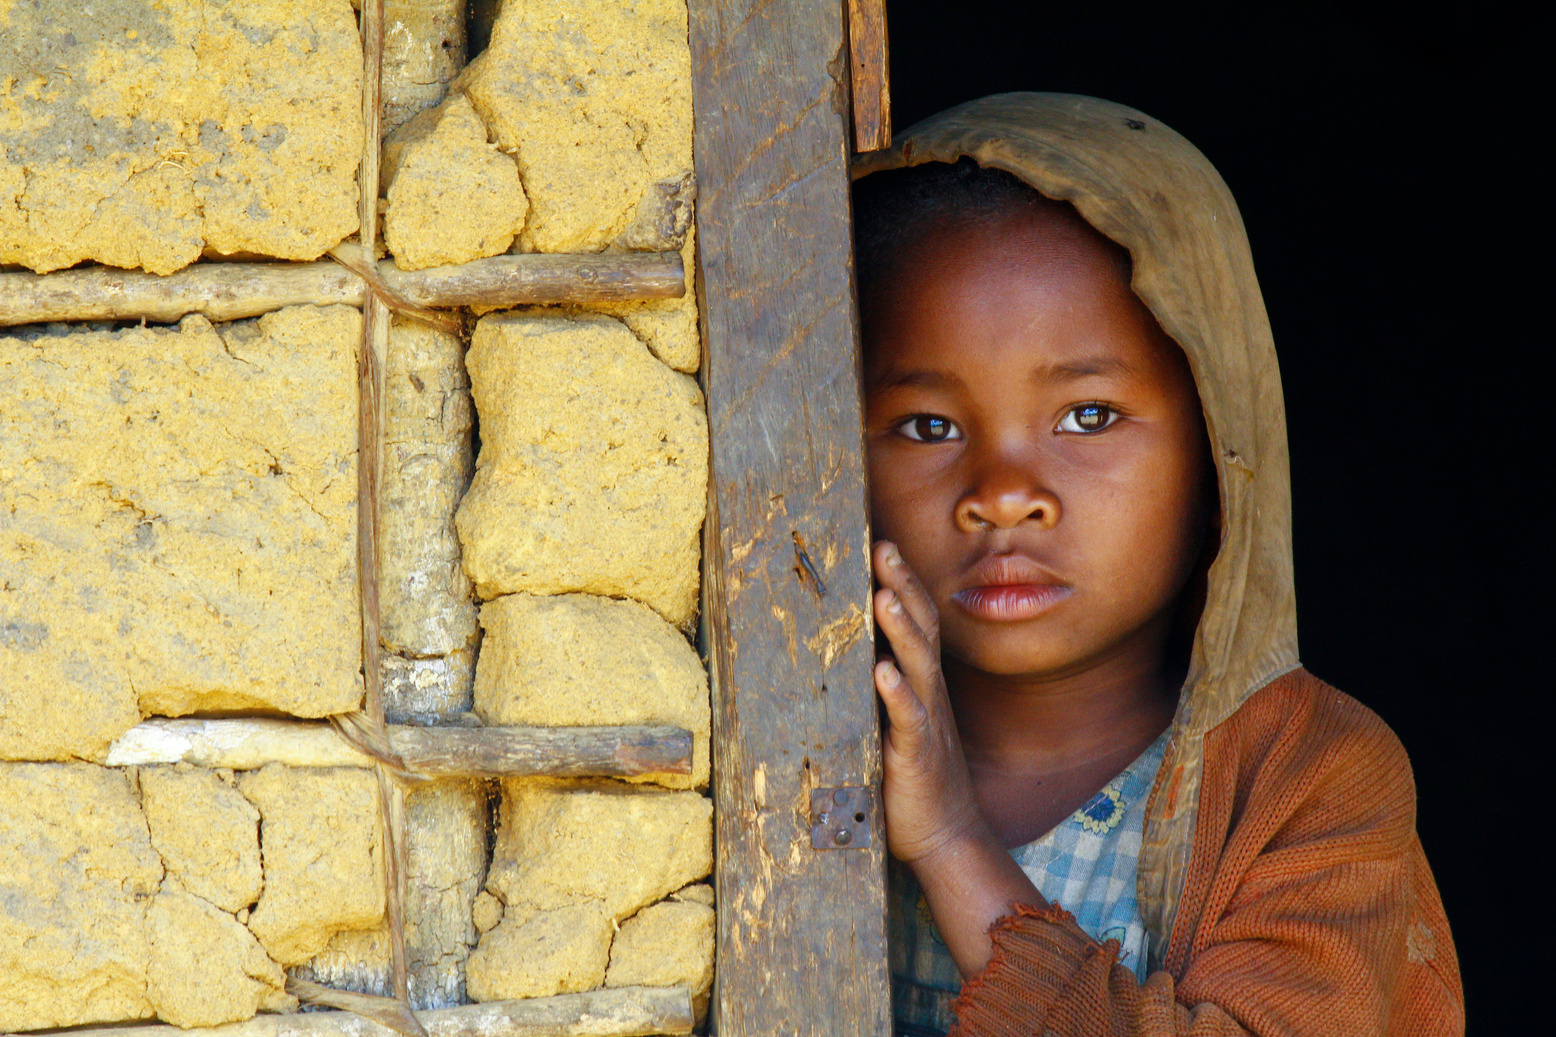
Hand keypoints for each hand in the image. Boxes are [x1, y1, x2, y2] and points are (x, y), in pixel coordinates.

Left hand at [873, 539, 1048, 976]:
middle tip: (883, 547)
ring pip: (916, 665)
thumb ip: (879, 687)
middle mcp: (927, 693)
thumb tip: (851, 649)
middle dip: (902, 586)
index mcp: (921, 682)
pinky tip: (882, 671)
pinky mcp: (917, 754)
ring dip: (901, 629)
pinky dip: (896, 693)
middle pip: (919, 629)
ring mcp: (925, 721)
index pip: (915, 621)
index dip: (902, 582)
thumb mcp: (894, 721)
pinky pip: (908, 718)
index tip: (881, 543)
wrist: (944, 833)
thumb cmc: (912, 776)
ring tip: (883, 596)